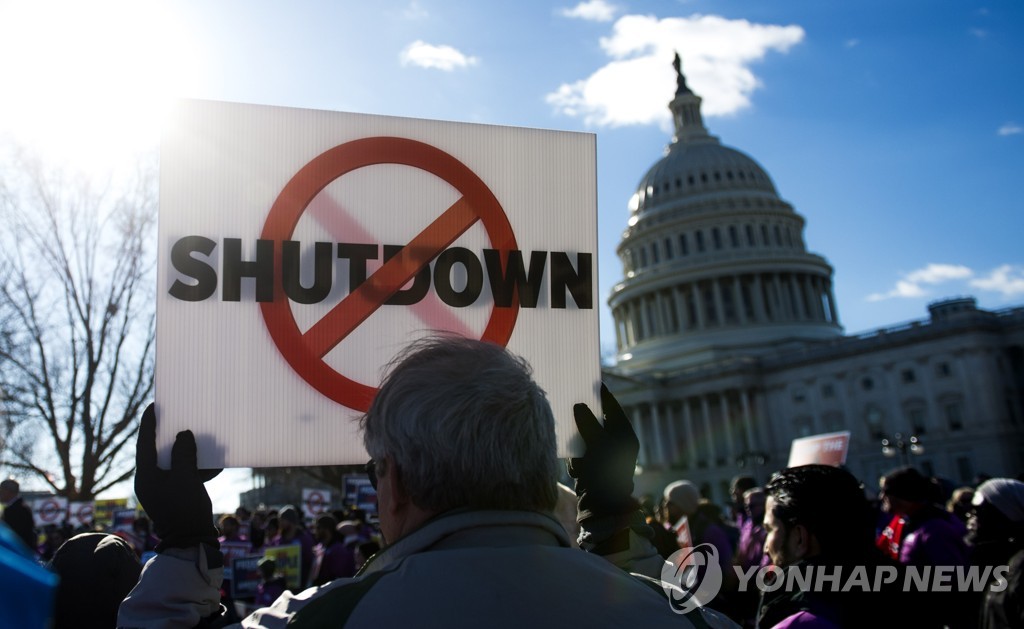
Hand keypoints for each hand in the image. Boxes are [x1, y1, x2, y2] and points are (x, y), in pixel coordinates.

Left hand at [135, 403, 220, 551]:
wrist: (191, 540)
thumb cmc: (185, 507)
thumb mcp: (186, 477)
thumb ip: (183, 453)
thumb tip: (183, 434)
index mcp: (145, 475)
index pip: (144, 443)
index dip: (148, 423)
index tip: (153, 405)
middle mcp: (150, 480)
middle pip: (158, 451)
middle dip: (169, 435)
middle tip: (177, 417)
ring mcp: (162, 489)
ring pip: (173, 462)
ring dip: (187, 451)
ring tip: (198, 438)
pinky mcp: (175, 495)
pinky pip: (184, 474)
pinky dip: (195, 467)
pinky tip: (211, 463)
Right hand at [567, 384, 639, 521]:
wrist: (603, 508)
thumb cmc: (604, 474)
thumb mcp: (596, 444)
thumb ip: (588, 423)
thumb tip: (579, 405)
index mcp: (625, 436)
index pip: (613, 408)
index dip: (603, 395)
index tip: (594, 381)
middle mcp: (618, 444)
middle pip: (599, 422)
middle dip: (585, 422)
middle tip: (573, 404)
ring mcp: (607, 456)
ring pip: (588, 437)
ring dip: (580, 444)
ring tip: (581, 460)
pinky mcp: (596, 467)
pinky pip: (583, 453)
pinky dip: (578, 459)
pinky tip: (580, 470)